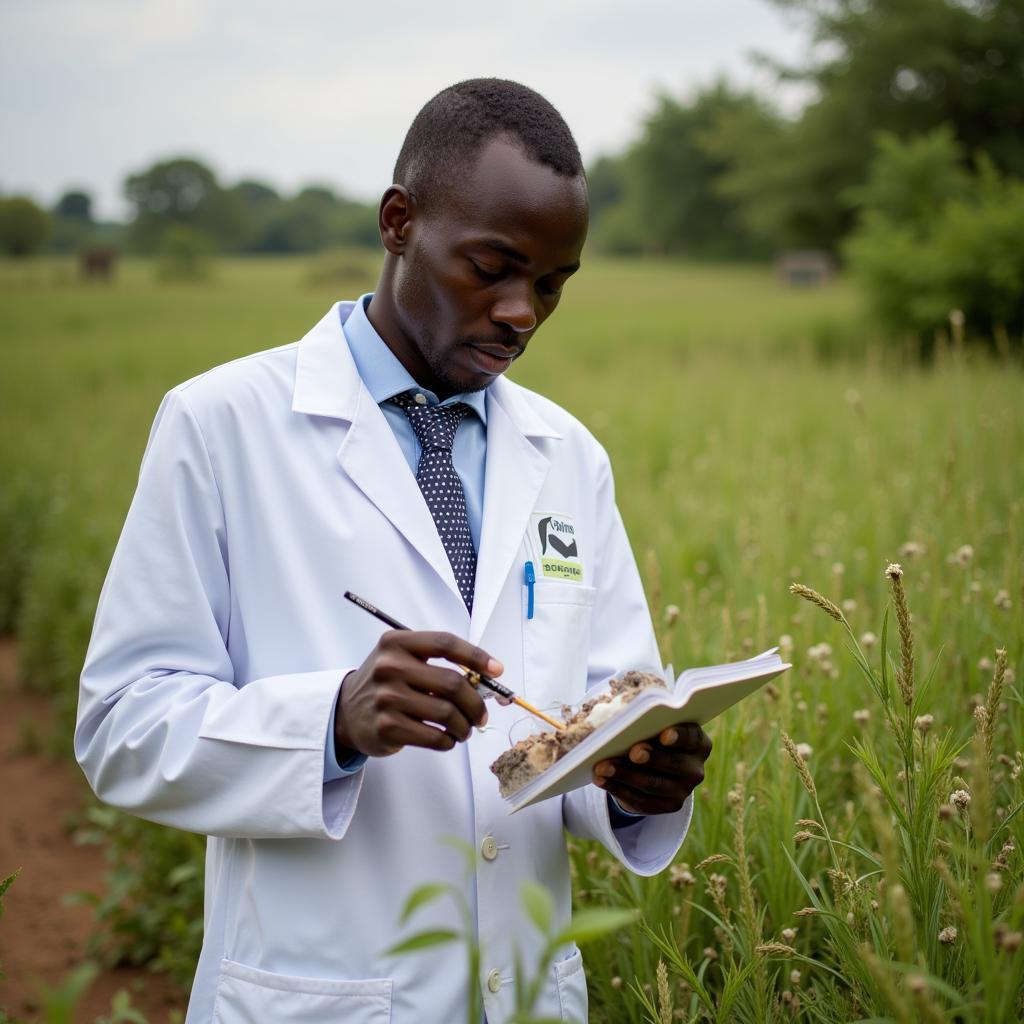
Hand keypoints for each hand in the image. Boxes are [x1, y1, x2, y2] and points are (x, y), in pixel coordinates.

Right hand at [335, 631, 499, 757]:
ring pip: (447, 713)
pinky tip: (447, 738)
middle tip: (481, 714)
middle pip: (451, 683)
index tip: (497, 670)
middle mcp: (390, 667)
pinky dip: (449, 740)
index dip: (476, 656)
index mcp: (397, 643)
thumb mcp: (403, 660)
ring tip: (465, 729)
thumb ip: (437, 664)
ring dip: (465, 725)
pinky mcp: (387, 727)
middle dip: (476, 702)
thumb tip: (486, 679)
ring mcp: (387, 698)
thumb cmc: (386, 684)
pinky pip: (434, 737)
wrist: (346, 712)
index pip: (445, 643)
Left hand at [592, 723, 711, 815]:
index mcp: (698, 744)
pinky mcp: (667, 807)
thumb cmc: (653, 736)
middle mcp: (695, 769)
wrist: (656, 767)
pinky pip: (640, 800)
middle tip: (632, 752)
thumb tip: (621, 719)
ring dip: (625, 775)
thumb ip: (646, 723)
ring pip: (652, 784)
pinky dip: (618, 789)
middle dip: (651, 758)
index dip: (679, 736)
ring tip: (602, 766)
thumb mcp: (656, 727)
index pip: (691, 738)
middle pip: (673, 763)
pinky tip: (601, 779)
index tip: (664, 735)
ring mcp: (682, 791)